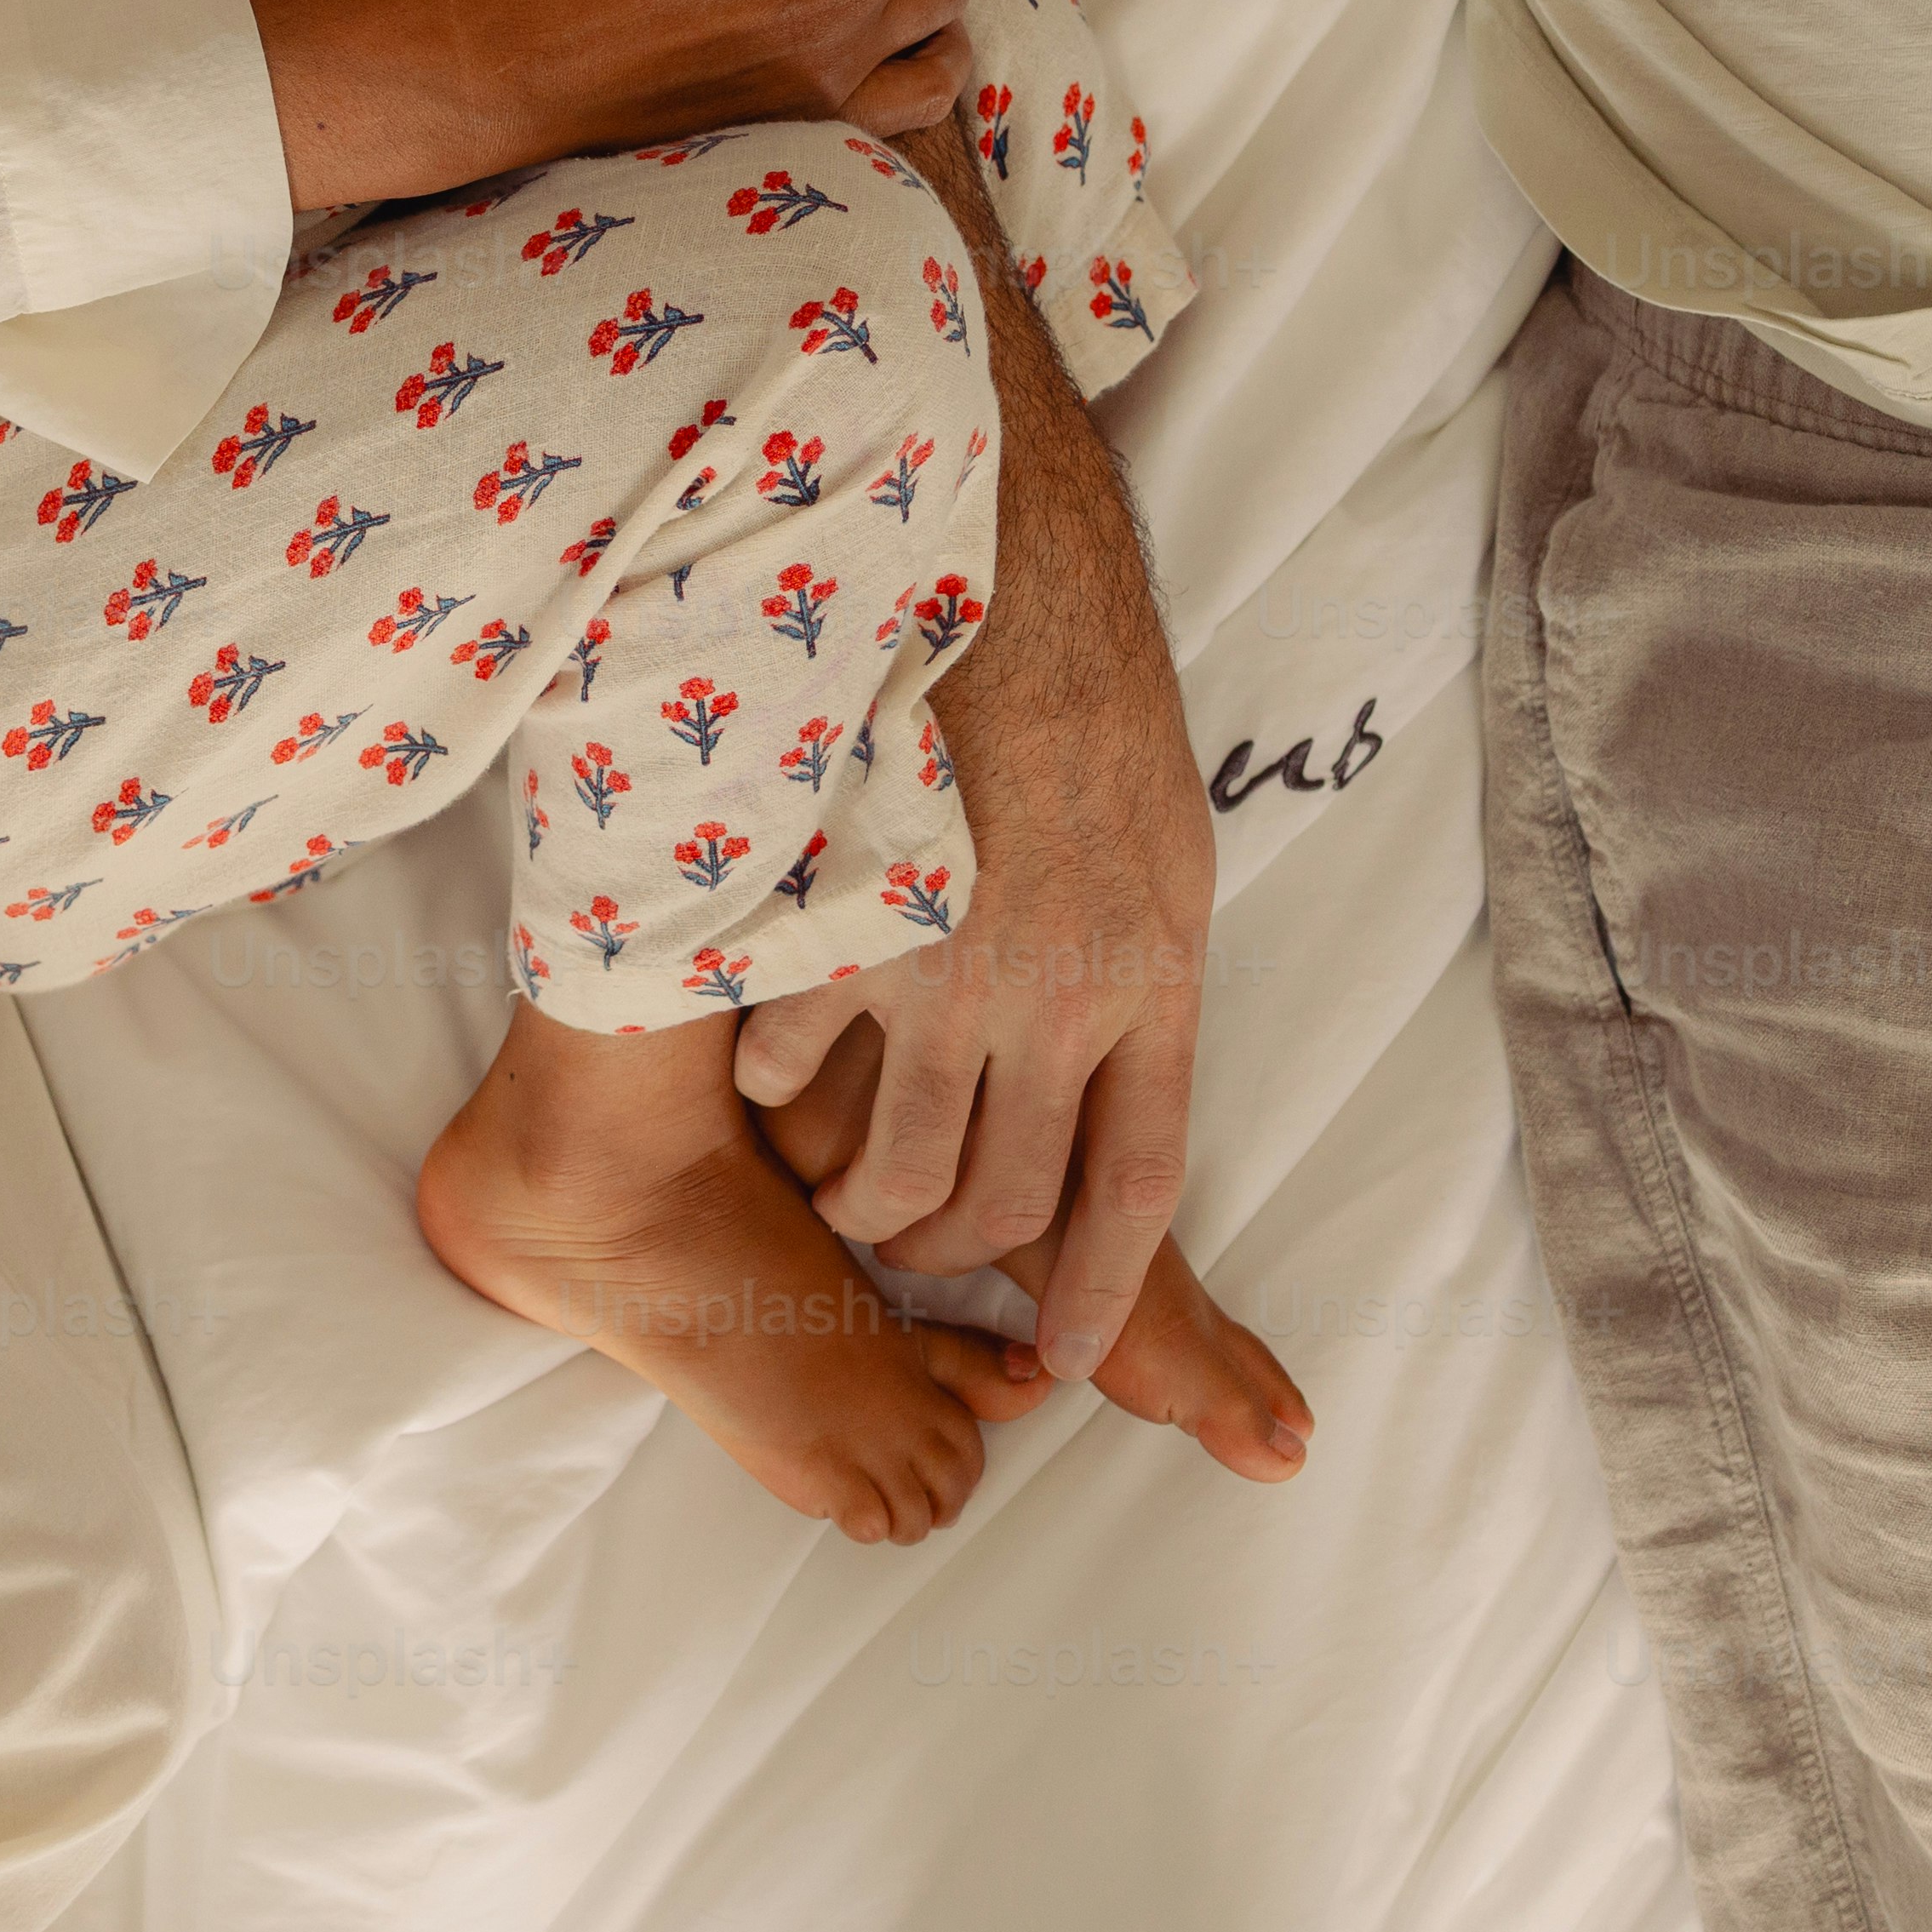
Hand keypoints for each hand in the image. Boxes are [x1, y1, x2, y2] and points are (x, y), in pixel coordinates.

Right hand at [731, 189, 1209, 1387]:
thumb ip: (1137, 977)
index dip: (1096, 1295)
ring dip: (858, 1197)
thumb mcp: (1163, 851)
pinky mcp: (846, 929)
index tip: (1064, 1361)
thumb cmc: (1085, 701)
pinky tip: (768, 1065)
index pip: (1132, 1193)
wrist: (999, 570)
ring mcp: (947, 973)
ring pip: (893, 1171)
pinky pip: (791, 1068)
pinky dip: (776, 1089)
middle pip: (1002, 1207)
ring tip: (834, 1181)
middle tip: (916, 1241)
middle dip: (952, 1253)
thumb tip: (1115, 1077)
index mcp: (1152, 984)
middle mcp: (1058, 1001)